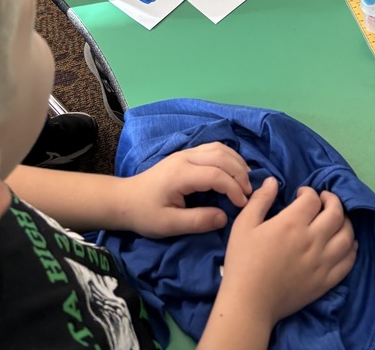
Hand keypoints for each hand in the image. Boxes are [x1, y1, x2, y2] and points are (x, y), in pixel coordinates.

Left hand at [116, 143, 251, 237]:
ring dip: (236, 162)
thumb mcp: (169, 225)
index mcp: (181, 174)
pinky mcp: (186, 154)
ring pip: (219, 148)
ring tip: (245, 182)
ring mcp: (185, 153)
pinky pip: (212, 148)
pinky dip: (228, 157)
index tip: (242, 205)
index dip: (233, 188)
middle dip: (239, 173)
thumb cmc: (146, 214)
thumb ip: (198, 221)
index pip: (216, 174)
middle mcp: (185, 157)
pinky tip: (233, 171)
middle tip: (249, 194)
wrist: (125, 199)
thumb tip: (224, 217)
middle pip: (221, 156)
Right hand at [219, 177, 356, 328]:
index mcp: (292, 224)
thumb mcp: (244, 224)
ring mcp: (322, 262)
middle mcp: (312, 241)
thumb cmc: (243, 261)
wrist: (249, 303)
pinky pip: (348, 262)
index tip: (300, 194)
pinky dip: (352, 249)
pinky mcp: (326, 282)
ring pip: (347, 236)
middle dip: (332, 200)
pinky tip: (347, 243)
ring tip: (336, 219)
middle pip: (336, 213)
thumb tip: (273, 181)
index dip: (308, 192)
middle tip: (323, 199)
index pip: (313, 199)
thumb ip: (260, 200)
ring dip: (345, 222)